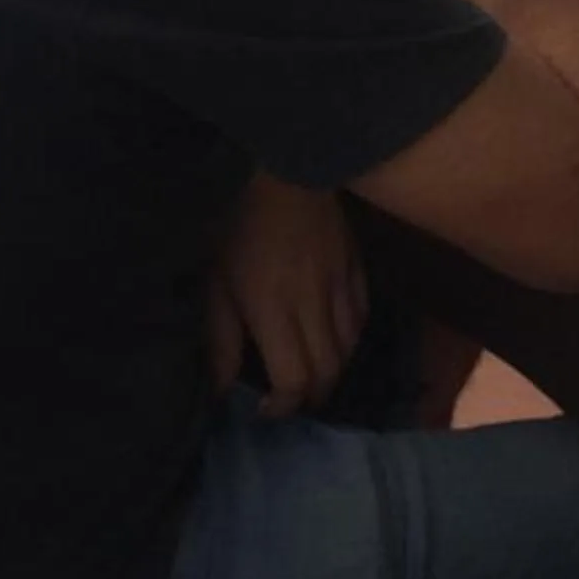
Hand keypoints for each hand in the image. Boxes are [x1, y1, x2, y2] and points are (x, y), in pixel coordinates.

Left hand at [208, 175, 368, 417]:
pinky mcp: (356, 268)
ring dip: (333, 371)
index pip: (295, 379)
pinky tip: (335, 338)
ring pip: (349, 349)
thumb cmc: (240, 227)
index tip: (266, 409)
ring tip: (313, 372)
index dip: (284, 405)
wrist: (287, 169)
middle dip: (311, 397)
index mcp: (273, 311)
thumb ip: (220, 339)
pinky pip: (362, 317)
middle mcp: (313, 306)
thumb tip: (222, 389)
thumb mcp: (216, 283)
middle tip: (292, 399)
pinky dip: (350, 338)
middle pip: (328, 372)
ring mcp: (340, 286)